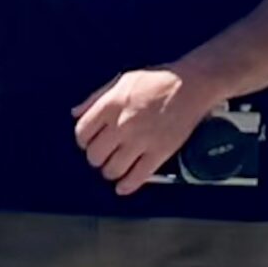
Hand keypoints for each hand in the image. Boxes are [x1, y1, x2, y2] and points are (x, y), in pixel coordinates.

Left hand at [73, 69, 216, 195]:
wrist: (191, 85)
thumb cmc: (158, 80)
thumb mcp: (122, 81)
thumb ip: (96, 98)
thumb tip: (76, 112)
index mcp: (111, 105)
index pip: (82, 133)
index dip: (84, 141)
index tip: (90, 142)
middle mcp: (122, 124)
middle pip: (95, 155)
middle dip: (97, 157)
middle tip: (104, 155)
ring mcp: (141, 140)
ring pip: (112, 169)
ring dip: (110, 171)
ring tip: (115, 167)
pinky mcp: (159, 152)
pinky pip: (136, 177)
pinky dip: (127, 186)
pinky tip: (124, 185)